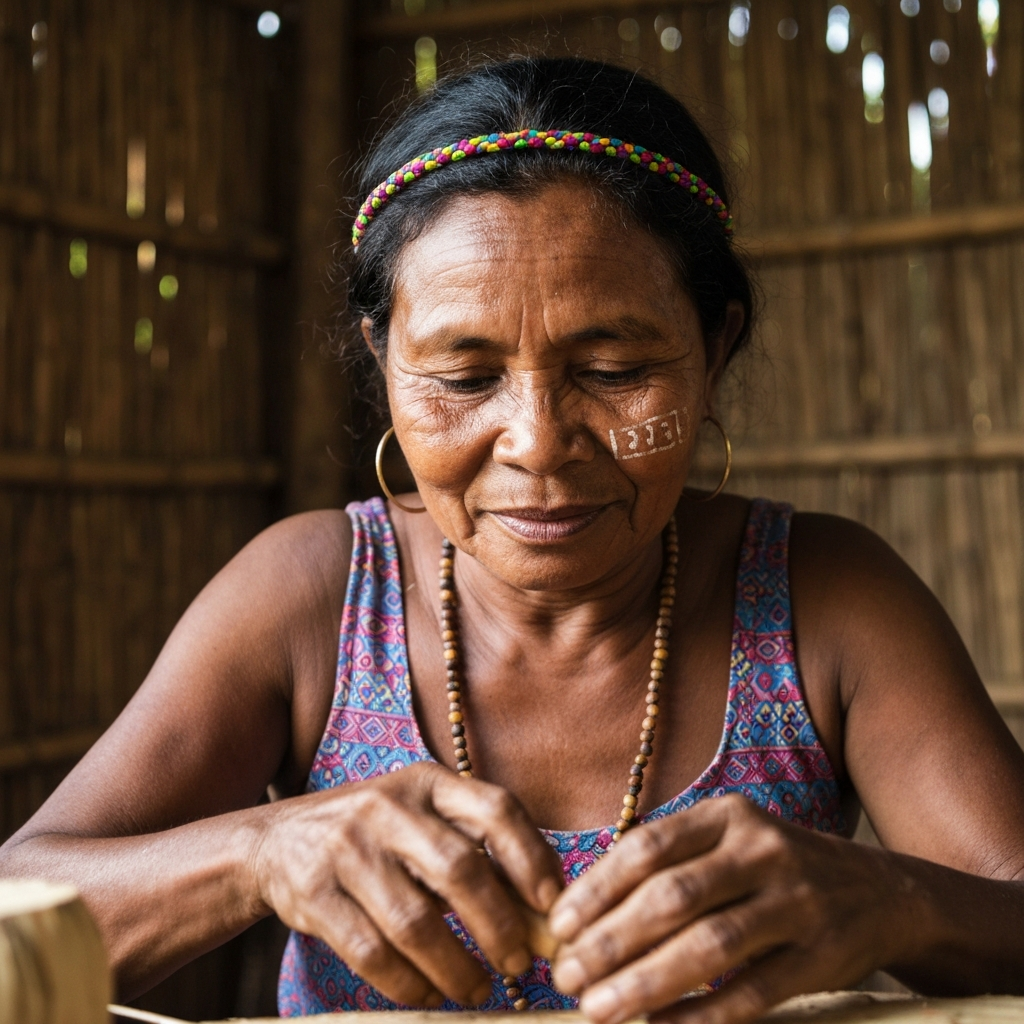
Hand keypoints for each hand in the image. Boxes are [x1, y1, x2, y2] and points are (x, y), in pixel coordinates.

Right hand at [252, 762, 563, 1007]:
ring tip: (477, 989)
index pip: (495, 807)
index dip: (531, 856)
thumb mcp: (421, 821)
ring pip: (415, 921)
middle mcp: (388, 807)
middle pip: (459, 868)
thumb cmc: (374, 836)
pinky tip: (428, 994)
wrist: (276, 841)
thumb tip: (546, 916)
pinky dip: (407, 982)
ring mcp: (347, 847)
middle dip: (498, 925)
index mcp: (427, 783)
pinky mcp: (313, 892)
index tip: (552, 905)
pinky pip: (370, 950)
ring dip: (456, 967)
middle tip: (520, 964)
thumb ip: (476, 854)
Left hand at [548, 794, 921, 1023]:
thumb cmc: (775, 869)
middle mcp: (762, 849)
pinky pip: (754, 993)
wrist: (882, 891)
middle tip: (566, 976)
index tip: (558, 926)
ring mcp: (797, 901)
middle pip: (673, 896)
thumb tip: (583, 911)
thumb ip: (670, 865)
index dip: (598, 887)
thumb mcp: (729, 842)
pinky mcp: (823, 956)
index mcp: (727, 815)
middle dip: (611, 940)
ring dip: (646, 982)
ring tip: (597, 1009)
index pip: (648, 847)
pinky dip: (702, 1016)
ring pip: (710, 945)